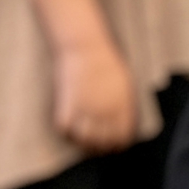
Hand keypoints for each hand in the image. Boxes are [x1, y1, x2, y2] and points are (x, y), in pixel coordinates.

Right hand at [52, 34, 137, 152]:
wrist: (84, 42)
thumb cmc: (104, 57)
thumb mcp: (123, 82)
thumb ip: (125, 105)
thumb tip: (122, 122)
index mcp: (123, 108)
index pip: (121, 139)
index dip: (113, 145)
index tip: (107, 144)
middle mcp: (107, 113)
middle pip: (101, 142)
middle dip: (95, 145)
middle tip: (88, 141)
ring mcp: (87, 108)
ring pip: (83, 138)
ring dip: (79, 138)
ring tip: (76, 134)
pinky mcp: (69, 102)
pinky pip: (64, 126)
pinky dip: (63, 128)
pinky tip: (64, 122)